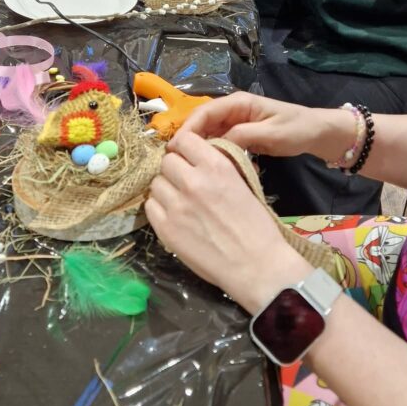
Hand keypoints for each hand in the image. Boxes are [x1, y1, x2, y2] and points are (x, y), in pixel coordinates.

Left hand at [145, 132, 309, 311]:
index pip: (185, 140)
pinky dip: (159, 208)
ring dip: (165, 188)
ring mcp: (176, 205)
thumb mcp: (242, 184)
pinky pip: (150, 206)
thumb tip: (198, 158)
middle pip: (167, 161)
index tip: (187, 157)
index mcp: (216, 166)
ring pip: (155, 183)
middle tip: (184, 182)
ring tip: (178, 200)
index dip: (184, 148)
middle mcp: (193, 181)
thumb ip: (217, 167)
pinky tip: (173, 215)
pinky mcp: (165, 228)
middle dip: (174, 169)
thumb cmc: (256, 226)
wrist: (255, 265)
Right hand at [174, 91, 357, 162]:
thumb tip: (218, 144)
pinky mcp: (240, 136)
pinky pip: (222, 145)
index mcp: (238, 103)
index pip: (204, 112)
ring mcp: (235, 123)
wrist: (317, 133)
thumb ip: (244, 135)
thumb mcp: (272, 133)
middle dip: (190, 142)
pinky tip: (221, 170)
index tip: (176, 148)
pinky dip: (219, 157)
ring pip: (210, 136)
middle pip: (202, 124)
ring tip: (196, 169)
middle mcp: (233, 111)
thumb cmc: (297, 128)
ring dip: (204, 151)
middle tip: (179, 163)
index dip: (188, 129)